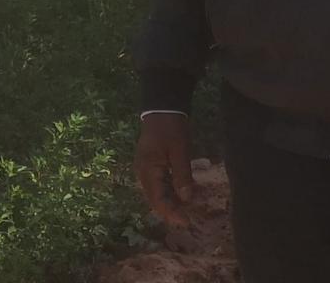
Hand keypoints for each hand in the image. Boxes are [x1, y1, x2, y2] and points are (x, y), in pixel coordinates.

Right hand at [134, 113, 193, 228]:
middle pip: (155, 199)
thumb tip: (186, 198)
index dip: (171, 212)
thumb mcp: (180, 150)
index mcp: (147, 170)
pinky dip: (169, 191)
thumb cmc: (171, 127)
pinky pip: (159, 183)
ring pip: (156, 192)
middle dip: (170, 211)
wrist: (162, 107)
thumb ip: (182, 175)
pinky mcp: (150, 165)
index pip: (158, 199)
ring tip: (185, 212)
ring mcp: (145, 169)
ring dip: (169, 202)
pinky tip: (180, 195)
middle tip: (187, 220)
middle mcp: (142, 173)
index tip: (186, 222)